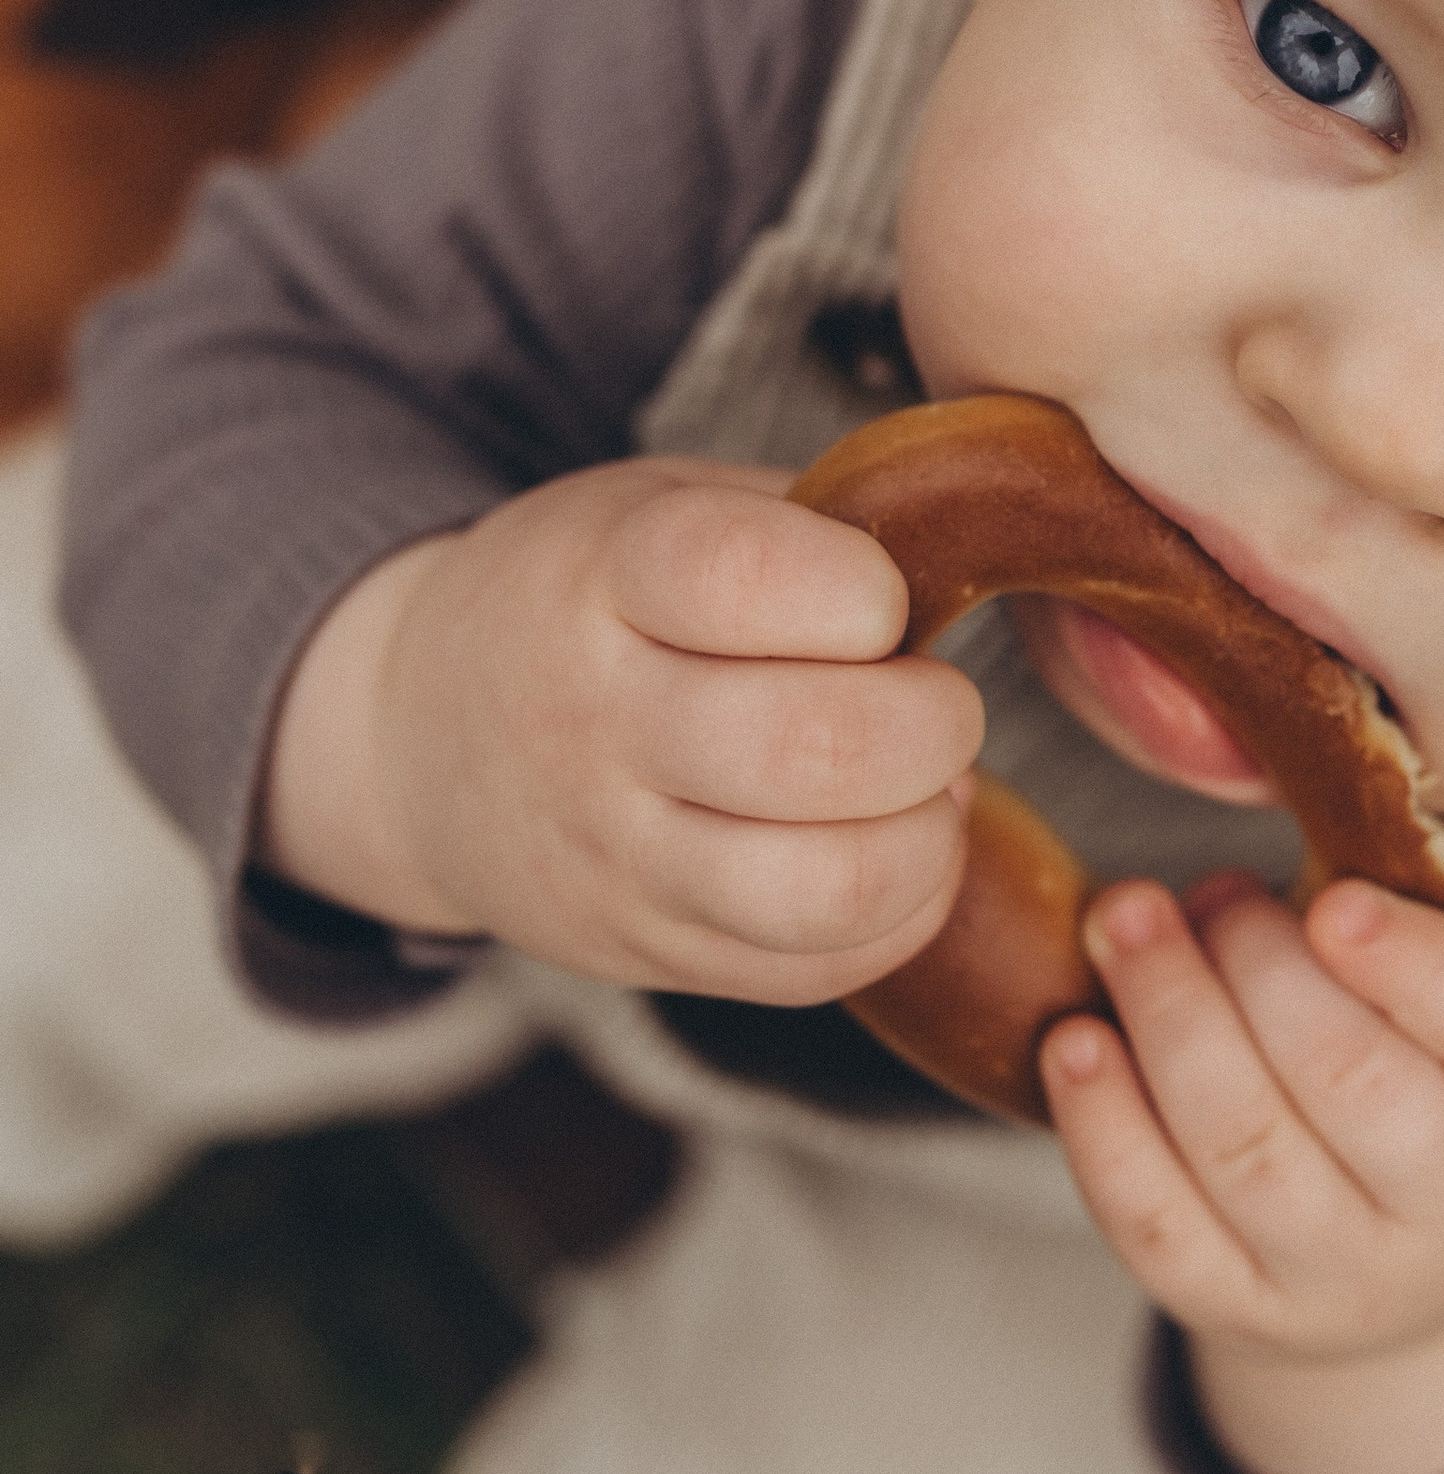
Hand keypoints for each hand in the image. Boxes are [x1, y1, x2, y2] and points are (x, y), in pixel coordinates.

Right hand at [259, 459, 981, 1005]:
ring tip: (929, 789)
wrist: (420, 731)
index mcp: (603, 577)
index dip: (858, 588)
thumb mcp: (665, 505)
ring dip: (927, 836)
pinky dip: (900, 913)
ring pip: (818, 887)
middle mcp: (597, 723)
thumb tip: (992, 533)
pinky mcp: (651, 953)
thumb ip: (806, 520)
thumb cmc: (601, 597)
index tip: (883, 598)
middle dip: (930, 723)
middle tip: (935, 703)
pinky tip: (897, 847)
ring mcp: (617, 855)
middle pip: (807, 748)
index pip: (739, 577)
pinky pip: (813, 967)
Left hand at [1041, 870, 1443, 1473]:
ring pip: (1245, 1149)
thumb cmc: (1441, 1084)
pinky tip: (1074, 1039)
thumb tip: (1231, 884)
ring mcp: (1349, 1280)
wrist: (1422, 1266)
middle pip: (1354, 1084)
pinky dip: (1104, 1126)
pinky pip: (1159, 1226)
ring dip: (1169, 1016)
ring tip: (1124, 921)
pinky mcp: (1241, 1311)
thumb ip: (1402, 932)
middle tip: (1211, 891)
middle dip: (1258, 966)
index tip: (1334, 900)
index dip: (1418, 967)